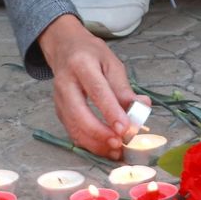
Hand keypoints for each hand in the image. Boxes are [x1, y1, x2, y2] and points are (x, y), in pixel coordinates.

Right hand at [39, 14, 146, 158]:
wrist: (64, 48)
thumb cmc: (91, 54)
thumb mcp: (112, 63)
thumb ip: (124, 88)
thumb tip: (142, 107)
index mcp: (82, 65)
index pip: (97, 91)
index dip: (111, 112)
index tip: (125, 129)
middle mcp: (65, 83)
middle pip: (79, 114)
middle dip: (100, 133)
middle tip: (120, 144)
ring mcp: (59, 99)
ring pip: (74, 128)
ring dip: (95, 144)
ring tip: (117, 151)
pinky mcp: (59, 112)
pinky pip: (73, 132)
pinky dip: (89, 144)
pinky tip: (105, 148)